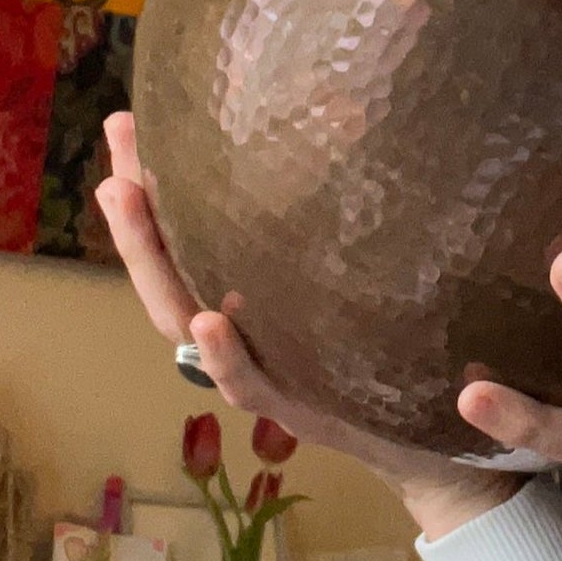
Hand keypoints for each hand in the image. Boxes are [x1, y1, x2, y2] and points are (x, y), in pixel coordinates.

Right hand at [95, 113, 521, 540]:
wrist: (443, 441)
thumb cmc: (401, 350)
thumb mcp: (366, 274)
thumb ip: (344, 220)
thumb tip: (353, 119)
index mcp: (252, 298)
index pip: (187, 235)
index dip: (152, 185)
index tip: (131, 120)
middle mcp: (243, 335)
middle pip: (168, 268)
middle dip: (136, 205)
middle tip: (118, 139)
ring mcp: (264, 375)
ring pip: (187, 321)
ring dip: (154, 261)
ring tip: (127, 198)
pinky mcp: (303, 412)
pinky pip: (255, 386)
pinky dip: (228, 356)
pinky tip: (208, 319)